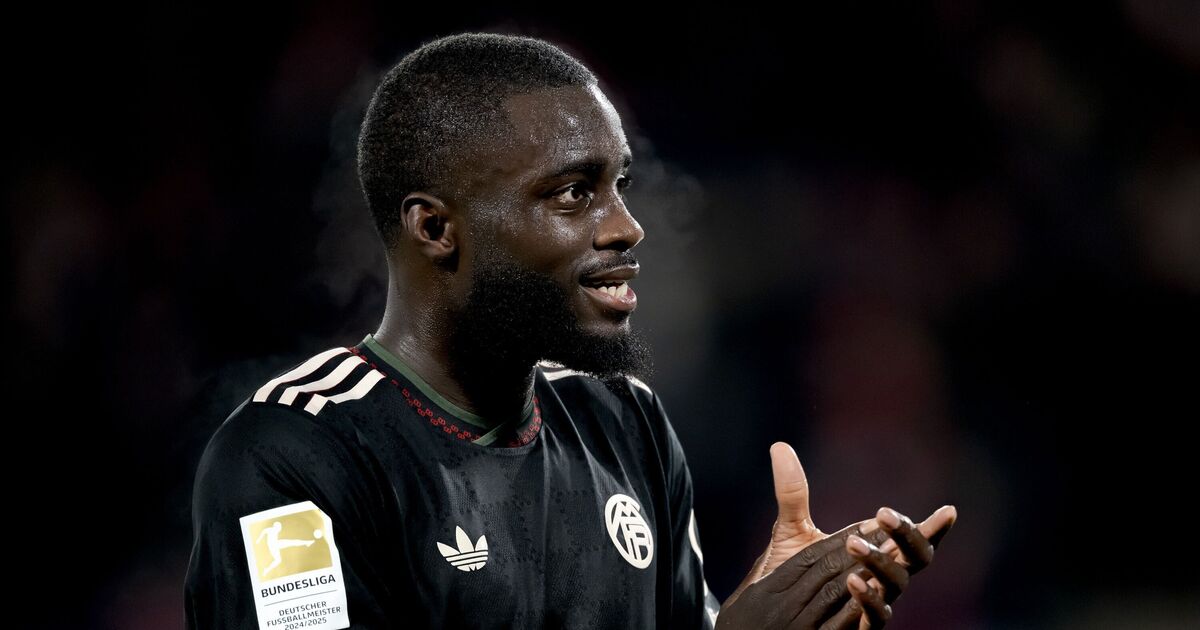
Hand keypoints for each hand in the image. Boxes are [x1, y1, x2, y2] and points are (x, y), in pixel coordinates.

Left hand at [716, 442, 957, 628]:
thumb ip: (792, 494)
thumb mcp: (790, 531)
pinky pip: (875, 616)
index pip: (910, 541)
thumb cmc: (790, 575)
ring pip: (897, 584)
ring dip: (881, 561)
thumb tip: (779, 446)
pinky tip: (854, 580)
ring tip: (853, 541)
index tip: (947, 511)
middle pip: (916, 560)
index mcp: (875, 555)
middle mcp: (881, 580)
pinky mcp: (857, 627)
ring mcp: (872, 604)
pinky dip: (869, 598)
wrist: (770, 617)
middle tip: (885, 513)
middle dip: (909, 535)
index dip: (932, 528)